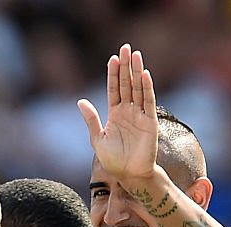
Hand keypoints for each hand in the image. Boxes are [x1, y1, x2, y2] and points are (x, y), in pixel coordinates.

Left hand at [77, 43, 157, 181]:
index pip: (114, 88)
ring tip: (136, 55)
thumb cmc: (113, 160)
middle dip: (126, 66)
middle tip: (126, 47)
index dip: (113, 73)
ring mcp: (140, 115)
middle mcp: (128, 111)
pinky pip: (148, 102)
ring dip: (137, 71)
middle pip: (126, 84)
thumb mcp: (97, 139)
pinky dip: (146, 88)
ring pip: (138, 88)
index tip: (113, 58)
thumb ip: (91, 120)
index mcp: (115, 114)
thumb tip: (80, 101)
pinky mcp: (150, 122)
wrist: (129, 175)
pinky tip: (144, 75)